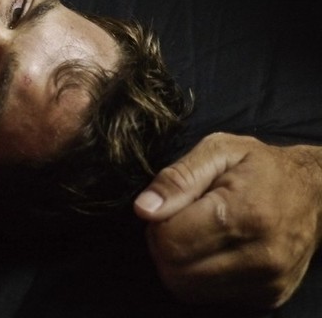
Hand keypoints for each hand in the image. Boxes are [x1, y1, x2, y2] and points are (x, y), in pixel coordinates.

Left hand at [134, 133, 321, 309]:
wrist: (315, 194)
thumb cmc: (260, 166)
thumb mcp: (218, 151)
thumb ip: (178, 178)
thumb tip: (144, 209)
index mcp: (245, 214)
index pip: (171, 241)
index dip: (157, 224)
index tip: (168, 207)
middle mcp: (261, 257)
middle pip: (176, 271)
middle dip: (162, 246)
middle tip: (177, 221)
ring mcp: (268, 283)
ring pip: (189, 291)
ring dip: (178, 264)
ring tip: (193, 234)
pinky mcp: (269, 298)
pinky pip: (210, 298)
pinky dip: (199, 277)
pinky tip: (211, 251)